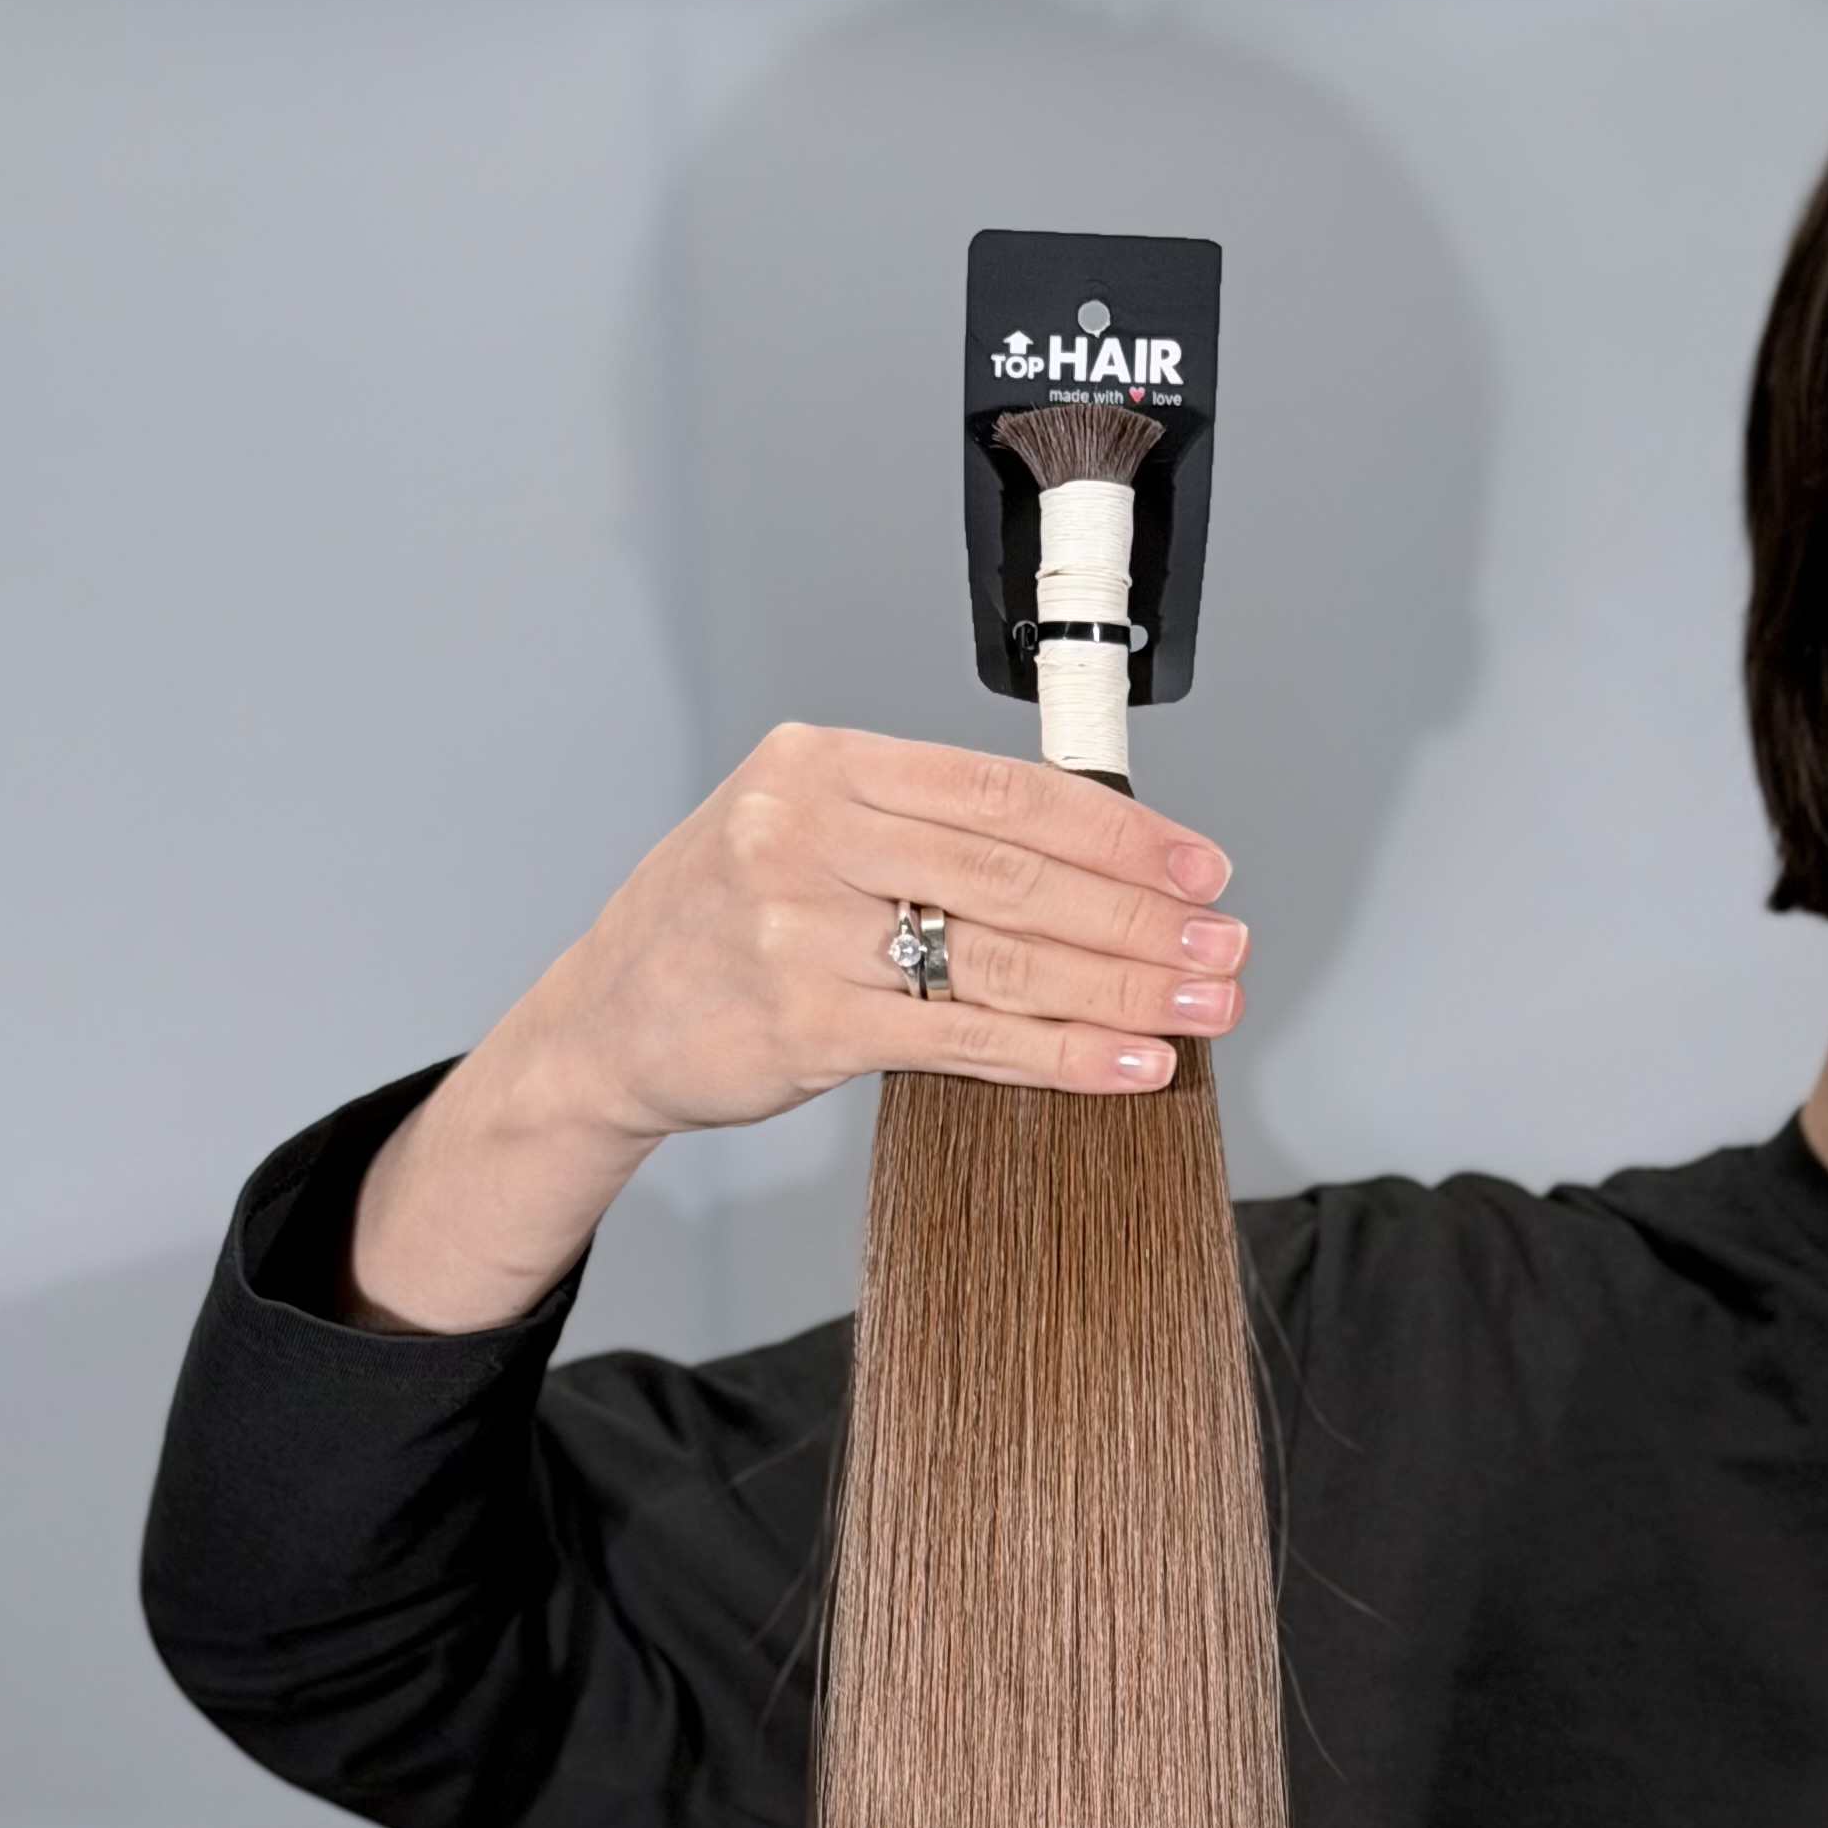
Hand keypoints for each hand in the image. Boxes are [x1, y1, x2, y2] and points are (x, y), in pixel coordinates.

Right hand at [348, 725, 1247, 1330]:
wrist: (603, 1022)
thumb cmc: (721, 924)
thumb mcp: (799, 832)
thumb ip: (920, 829)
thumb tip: (1088, 856)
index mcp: (821, 762)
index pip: (1005, 790)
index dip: (1119, 830)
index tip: (1199, 866)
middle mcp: (807, 834)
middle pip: (1019, 875)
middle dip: (1140, 917)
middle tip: (1224, 946)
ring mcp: (801, 933)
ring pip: (1003, 959)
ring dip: (1122, 988)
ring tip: (1204, 1005)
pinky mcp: (807, 1027)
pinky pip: (963, 1041)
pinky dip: (1059, 1055)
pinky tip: (1128, 1064)